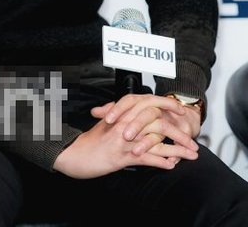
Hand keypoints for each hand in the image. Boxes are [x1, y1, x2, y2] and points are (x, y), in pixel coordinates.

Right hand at [53, 93, 198, 178]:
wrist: (76, 152)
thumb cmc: (92, 140)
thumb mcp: (107, 123)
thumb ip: (122, 115)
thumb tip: (137, 114)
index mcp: (123, 113)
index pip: (150, 103)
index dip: (168, 106)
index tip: (182, 112)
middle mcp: (126, 124)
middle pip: (159, 124)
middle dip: (179, 134)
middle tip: (193, 143)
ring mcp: (125, 140)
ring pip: (157, 142)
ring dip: (176, 150)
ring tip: (190, 156)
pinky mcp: (123, 156)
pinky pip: (146, 158)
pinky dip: (160, 162)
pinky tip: (171, 165)